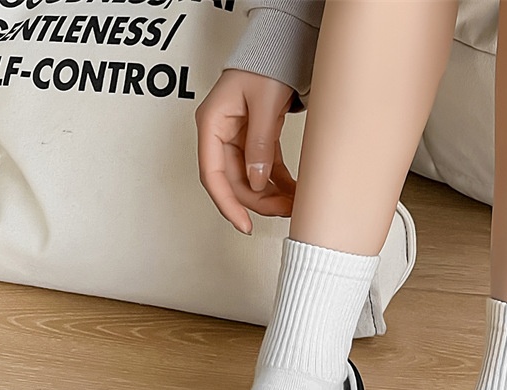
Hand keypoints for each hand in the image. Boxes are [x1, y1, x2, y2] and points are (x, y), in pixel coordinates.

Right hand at [195, 69, 297, 234]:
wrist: (280, 49)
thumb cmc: (265, 66)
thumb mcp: (263, 104)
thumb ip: (259, 143)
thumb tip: (257, 181)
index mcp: (212, 125)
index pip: (212, 175)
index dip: (227, 204)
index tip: (243, 224)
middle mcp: (220, 135)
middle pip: (233, 182)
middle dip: (258, 201)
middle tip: (285, 211)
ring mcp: (237, 140)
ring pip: (249, 180)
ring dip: (270, 196)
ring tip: (294, 203)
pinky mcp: (254, 142)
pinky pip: (263, 170)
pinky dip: (278, 183)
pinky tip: (294, 192)